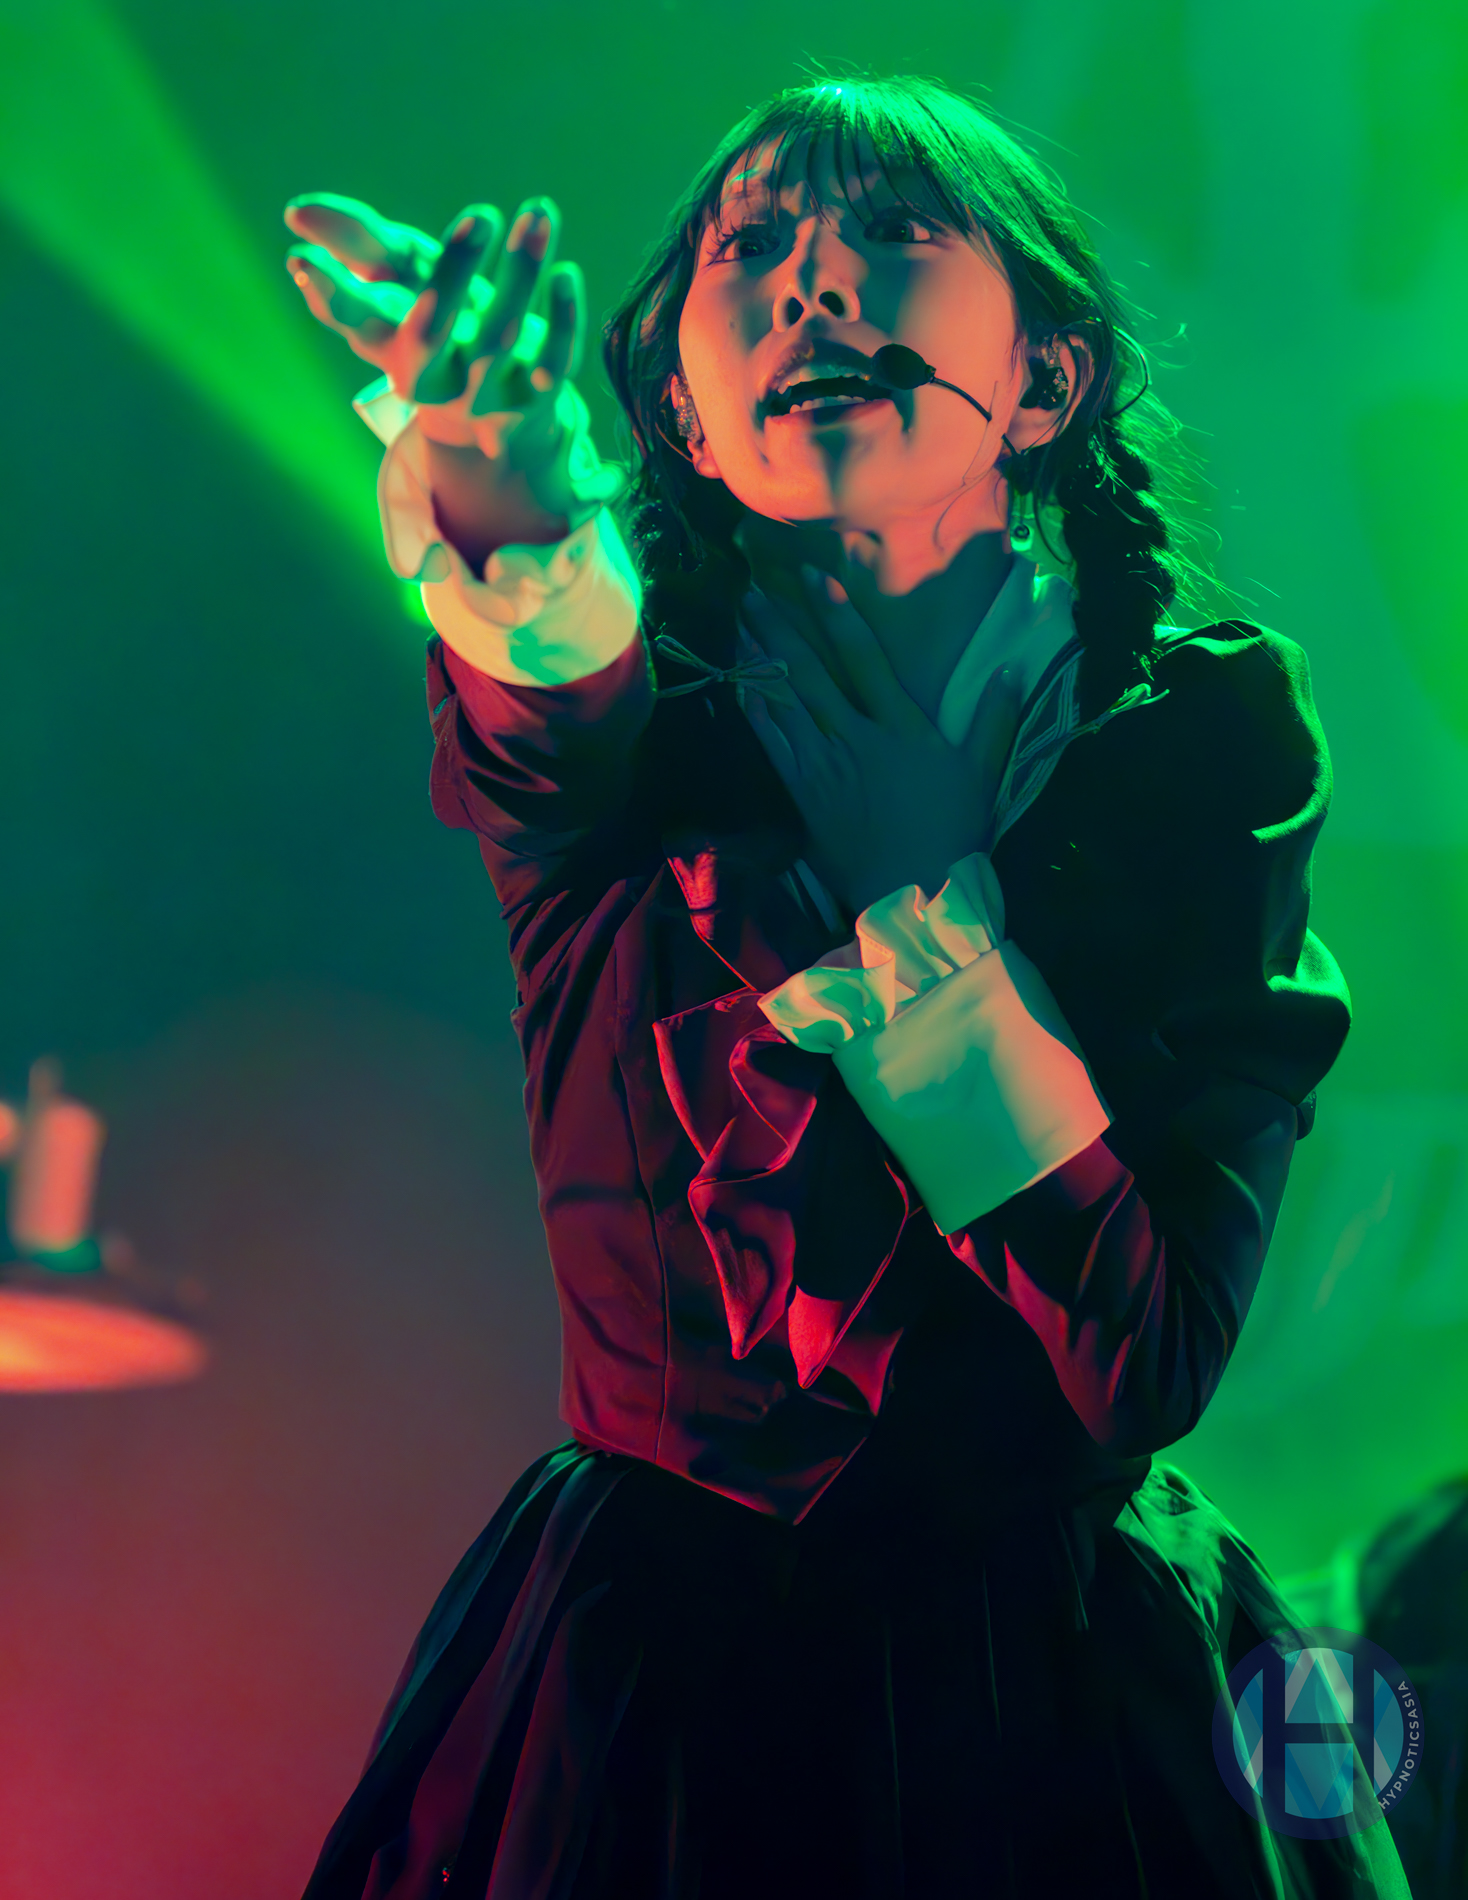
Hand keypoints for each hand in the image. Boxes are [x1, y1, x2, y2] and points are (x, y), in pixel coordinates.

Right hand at [283, 192, 619, 552]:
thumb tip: (297, 212)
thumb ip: (358, 241)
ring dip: (522, 271)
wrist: (503, 402)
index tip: (302, 261)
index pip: (355, 324)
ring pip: (500, 336)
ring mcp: (485, 396)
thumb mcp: (401, 277)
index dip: (331, 296)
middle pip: (429, 335)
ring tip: (538, 211)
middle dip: (453, 272)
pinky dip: (564, 318)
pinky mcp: (536, 400)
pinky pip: (555, 363)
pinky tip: (565, 272)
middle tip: (481, 212)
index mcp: (390, 346)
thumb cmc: (442, 318)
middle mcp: (433, 379)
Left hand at [740, 569, 1022, 917]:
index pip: (864, 659)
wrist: (912, 895)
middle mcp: (853, 738)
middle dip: (780, 629)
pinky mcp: (803, 794)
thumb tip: (1010, 669)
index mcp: (899, 728)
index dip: (838, 616)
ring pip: (782, 703)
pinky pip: (773, 743)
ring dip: (759, 661)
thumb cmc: (952, 833)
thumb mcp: (982, 773)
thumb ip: (994, 718)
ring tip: (740, 625)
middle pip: (809, 674)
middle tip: (752, 591)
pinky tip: (741, 686)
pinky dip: (756, 711)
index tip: (815, 579)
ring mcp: (822, 766)